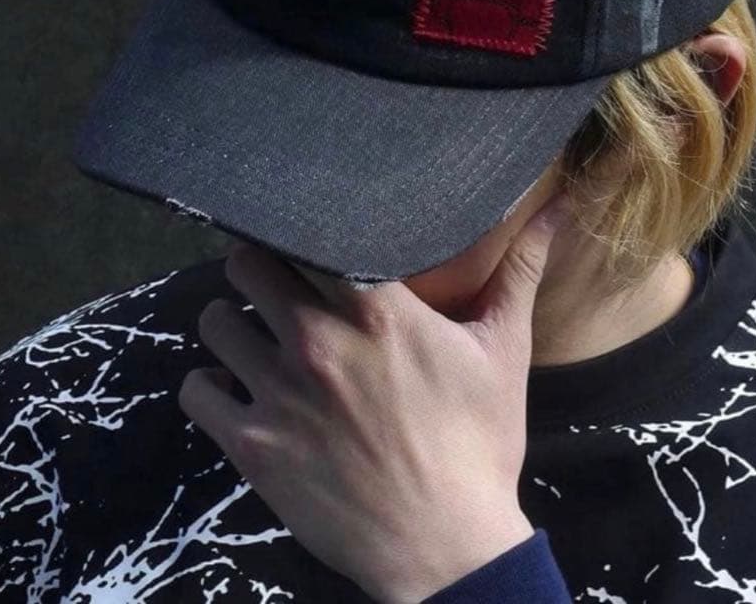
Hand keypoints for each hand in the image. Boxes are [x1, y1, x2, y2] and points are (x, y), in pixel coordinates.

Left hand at [177, 190, 568, 602]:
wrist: (447, 546)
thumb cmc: (478, 443)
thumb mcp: (503, 351)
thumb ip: (520, 271)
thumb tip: (558, 209)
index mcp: (376, 308)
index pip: (306, 234)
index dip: (298, 230)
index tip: (302, 234)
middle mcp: (317, 338)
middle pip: (248, 265)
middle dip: (259, 268)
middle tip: (276, 283)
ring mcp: (278, 392)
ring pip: (216, 322)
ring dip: (232, 323)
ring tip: (253, 334)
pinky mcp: (251, 444)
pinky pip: (197, 390)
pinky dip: (209, 385)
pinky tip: (233, 390)